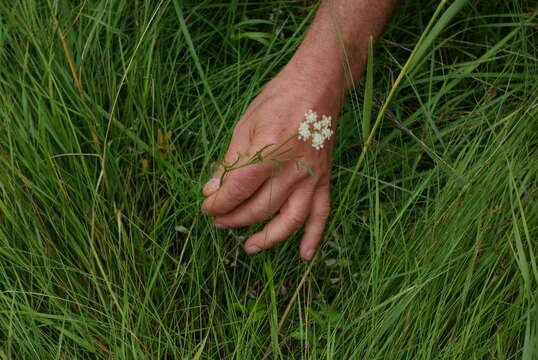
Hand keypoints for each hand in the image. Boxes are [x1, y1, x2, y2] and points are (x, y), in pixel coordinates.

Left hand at [202, 62, 342, 260]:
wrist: (317, 86)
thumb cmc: (278, 99)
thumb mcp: (246, 124)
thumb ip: (231, 160)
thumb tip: (212, 188)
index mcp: (269, 151)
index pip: (238, 189)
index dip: (218, 203)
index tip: (206, 206)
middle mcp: (292, 169)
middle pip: (259, 207)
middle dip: (234, 218)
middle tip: (218, 221)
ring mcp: (311, 177)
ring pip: (288, 219)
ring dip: (267, 237)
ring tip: (248, 247)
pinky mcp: (324, 179)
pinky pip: (321, 213)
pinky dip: (314, 236)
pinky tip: (304, 255)